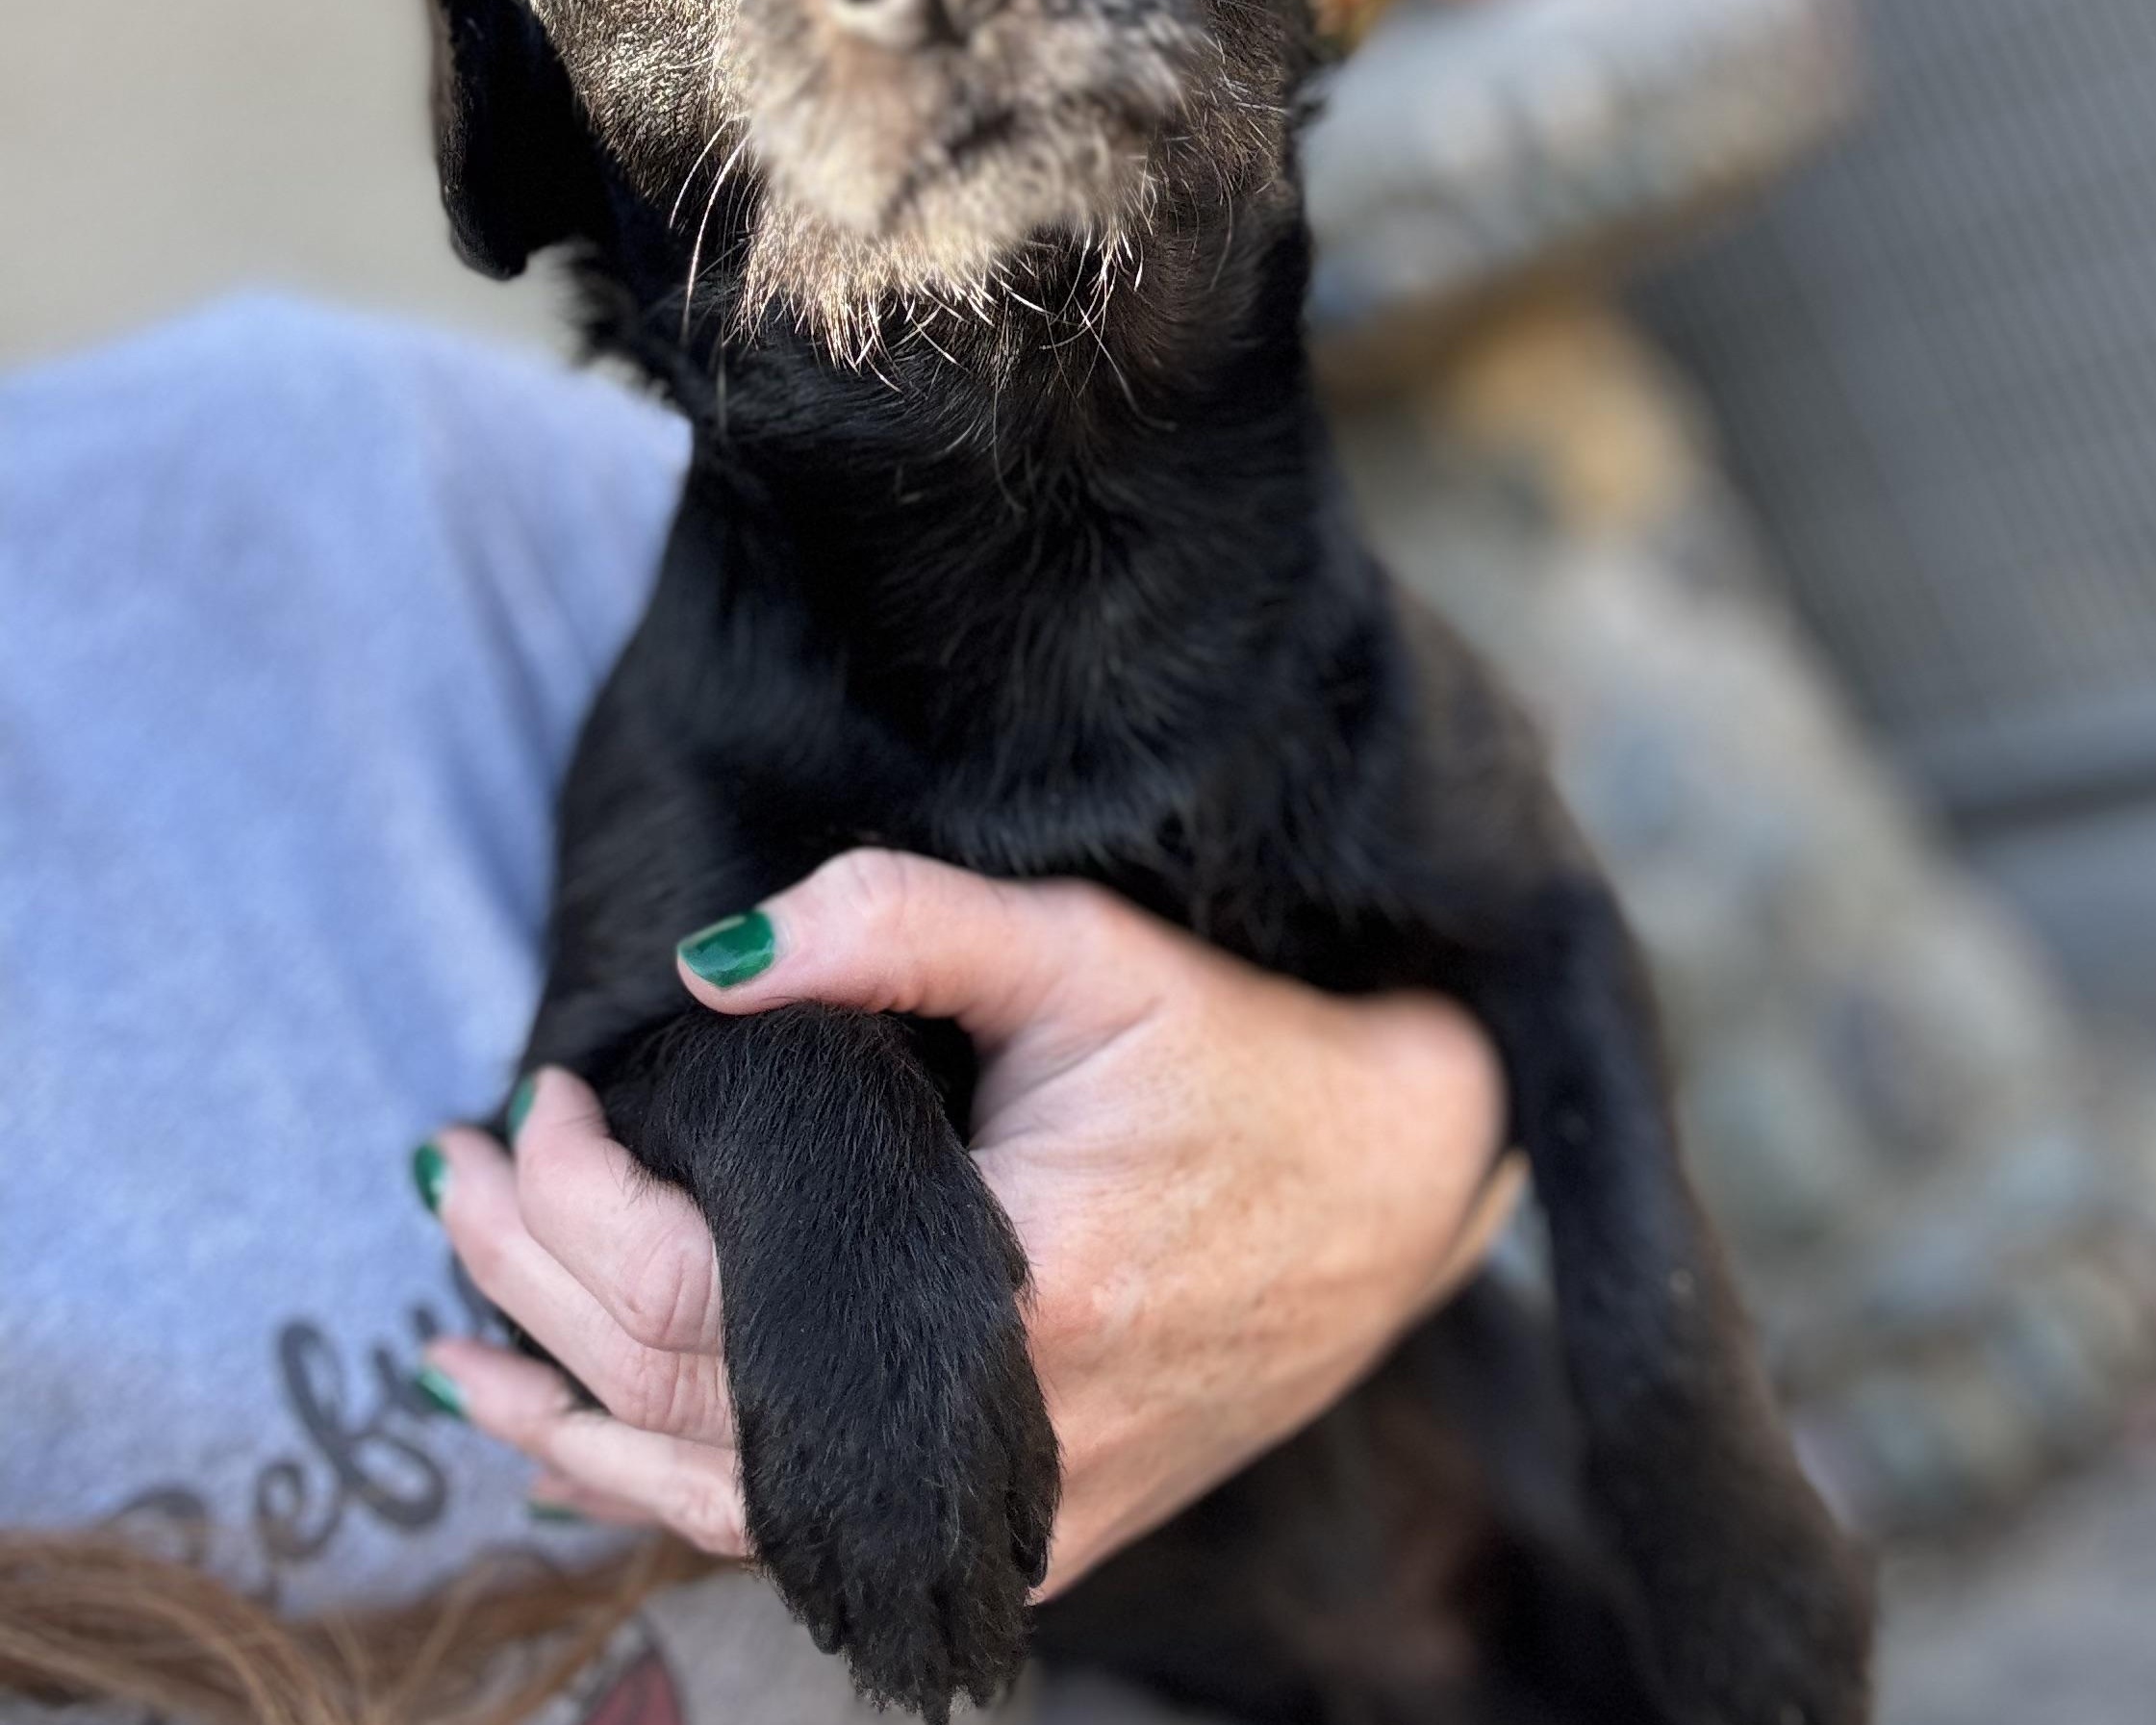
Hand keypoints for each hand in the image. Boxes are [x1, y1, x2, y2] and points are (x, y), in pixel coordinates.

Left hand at [418, 851, 1517, 1592]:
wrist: (1393, 1186)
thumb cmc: (1245, 1063)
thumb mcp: (1086, 954)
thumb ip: (896, 926)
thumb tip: (705, 959)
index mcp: (1005, 1299)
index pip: (696, 1291)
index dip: (578, 1197)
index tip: (536, 1092)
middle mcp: (998, 1443)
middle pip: (680, 1406)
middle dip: (533, 1290)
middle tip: (458, 1182)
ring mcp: (1011, 1511)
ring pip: (727, 1508)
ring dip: (575, 1424)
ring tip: (465, 1351)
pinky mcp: (1029, 1526)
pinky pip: (810, 1533)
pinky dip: (686, 1490)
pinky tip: (607, 1449)